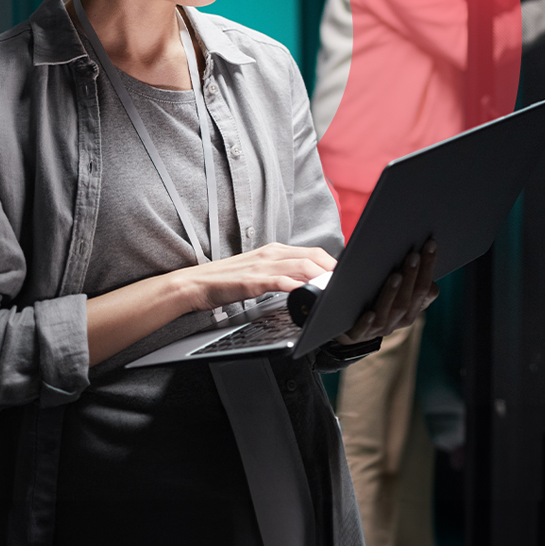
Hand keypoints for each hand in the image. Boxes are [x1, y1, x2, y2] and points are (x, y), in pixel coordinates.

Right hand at [185, 242, 337, 312]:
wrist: (196, 283)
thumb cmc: (227, 281)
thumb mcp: (258, 271)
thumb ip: (280, 273)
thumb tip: (304, 284)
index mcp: (274, 250)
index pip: (312, 252)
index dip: (332, 264)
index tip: (344, 278)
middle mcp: (271, 254)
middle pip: (313, 257)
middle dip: (333, 271)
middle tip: (348, 286)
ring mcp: (262, 266)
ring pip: (302, 267)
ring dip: (322, 278)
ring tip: (336, 291)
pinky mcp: (253, 281)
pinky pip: (281, 282)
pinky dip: (298, 287)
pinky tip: (308, 295)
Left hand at [336, 240, 438, 344]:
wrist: (348, 327)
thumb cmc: (375, 299)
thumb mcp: (395, 291)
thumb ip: (408, 280)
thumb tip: (425, 265)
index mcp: (411, 309)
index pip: (425, 289)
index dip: (428, 268)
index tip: (430, 244)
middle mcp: (398, 320)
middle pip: (408, 299)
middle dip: (412, 276)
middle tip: (413, 255)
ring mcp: (378, 329)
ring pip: (389, 312)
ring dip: (393, 293)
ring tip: (396, 275)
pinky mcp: (356, 334)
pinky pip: (362, 330)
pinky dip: (366, 323)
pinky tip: (369, 313)